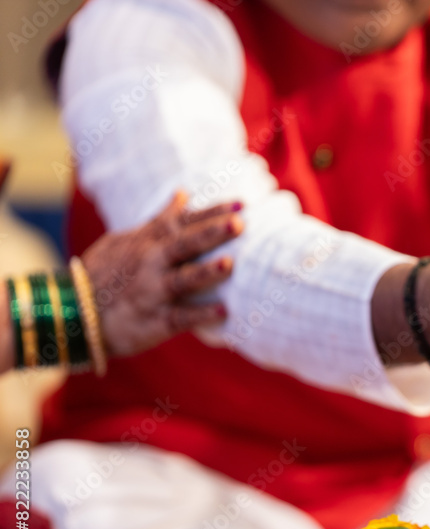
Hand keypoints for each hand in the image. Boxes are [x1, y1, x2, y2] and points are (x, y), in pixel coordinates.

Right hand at [82, 192, 242, 356]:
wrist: (74, 313)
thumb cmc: (106, 274)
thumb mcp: (126, 240)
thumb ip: (159, 221)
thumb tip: (183, 194)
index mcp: (148, 242)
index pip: (183, 222)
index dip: (212, 213)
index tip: (242, 206)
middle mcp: (151, 263)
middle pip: (184, 244)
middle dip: (211, 233)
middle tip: (239, 224)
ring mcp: (152, 291)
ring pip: (182, 279)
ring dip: (205, 272)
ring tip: (230, 264)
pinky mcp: (154, 320)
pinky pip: (179, 318)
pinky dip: (199, 315)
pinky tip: (223, 312)